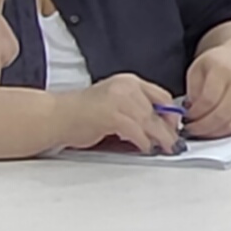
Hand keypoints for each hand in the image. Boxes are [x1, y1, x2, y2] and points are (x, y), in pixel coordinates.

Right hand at [63, 75, 183, 154]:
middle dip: (169, 129)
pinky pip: (137, 131)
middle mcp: (126, 86)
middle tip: (174, 143)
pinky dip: (144, 142)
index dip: (171, 114)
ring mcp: (119, 99)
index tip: (174, 128)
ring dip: (161, 138)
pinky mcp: (112, 114)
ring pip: (150, 121)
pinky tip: (145, 148)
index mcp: (128, 82)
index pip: (161, 95)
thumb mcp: (115, 104)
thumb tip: (158, 127)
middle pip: (159, 109)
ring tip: (165, 148)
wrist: (56, 116)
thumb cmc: (82, 114)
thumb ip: (136, 110)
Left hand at [180, 44, 230, 138]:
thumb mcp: (199, 68)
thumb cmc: (220, 65)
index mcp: (223, 70)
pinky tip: (214, 130)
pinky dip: (225, 133)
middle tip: (191, 128)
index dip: (195, 112)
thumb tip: (190, 111)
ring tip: (200, 131)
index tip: (186, 116)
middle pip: (221, 114)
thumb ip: (192, 89)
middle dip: (202, 126)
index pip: (209, 98)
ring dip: (213, 132)